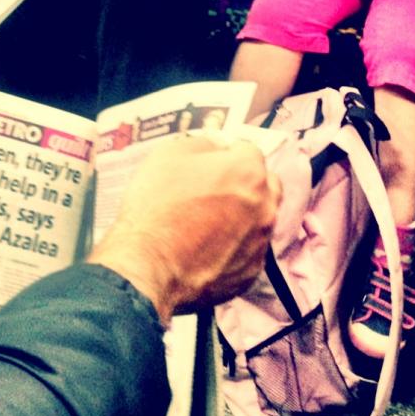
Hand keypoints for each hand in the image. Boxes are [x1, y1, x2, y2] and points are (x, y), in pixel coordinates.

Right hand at [89, 135, 280, 324]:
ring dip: (244, 214)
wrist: (148, 263)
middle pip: (266, 184)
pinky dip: (236, 245)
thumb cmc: (157, 206)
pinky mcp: (251, 271)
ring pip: (261, 218)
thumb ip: (202, 143)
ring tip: (211, 221)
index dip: (228, 153)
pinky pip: (250, 249)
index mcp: (247, 171)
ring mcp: (260, 241)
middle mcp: (264, 205)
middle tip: (217, 189)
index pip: (248, 150)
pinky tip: (210, 246)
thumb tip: (215, 147)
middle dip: (247, 181)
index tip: (212, 162)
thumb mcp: (169, 154)